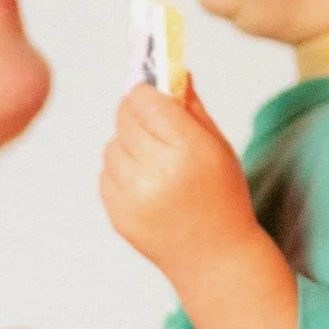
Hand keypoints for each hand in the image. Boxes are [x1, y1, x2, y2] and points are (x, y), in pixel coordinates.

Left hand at [100, 79, 257, 285]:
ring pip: (111, 145)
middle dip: (137, 117)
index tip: (153, 96)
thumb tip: (173, 69)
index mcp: (187, 150)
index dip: (146, 93)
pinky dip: (121, 173)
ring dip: (127, 146)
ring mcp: (133, 197)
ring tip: (154, 163)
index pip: (143, 99)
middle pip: (124, 118)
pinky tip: (147, 186)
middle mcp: (157, 173)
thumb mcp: (219, 147)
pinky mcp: (117, 214)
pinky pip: (106, 174)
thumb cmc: (223, 198)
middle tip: (156, 129)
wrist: (214, 259)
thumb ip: (191, 106)